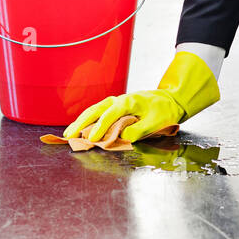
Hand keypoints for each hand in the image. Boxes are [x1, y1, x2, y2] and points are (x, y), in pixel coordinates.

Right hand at [63, 50, 218, 141]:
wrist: (170, 100)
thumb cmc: (164, 110)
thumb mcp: (155, 122)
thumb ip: (138, 131)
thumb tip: (122, 138)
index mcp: (129, 101)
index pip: (110, 115)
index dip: (100, 128)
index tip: (92, 139)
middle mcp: (119, 100)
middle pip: (95, 110)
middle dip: (81, 123)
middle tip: (68, 136)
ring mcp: (116, 102)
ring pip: (93, 110)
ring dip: (80, 121)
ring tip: (68, 133)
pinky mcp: (116, 107)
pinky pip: (98, 112)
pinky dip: (87, 120)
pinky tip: (80, 128)